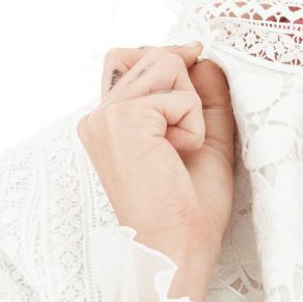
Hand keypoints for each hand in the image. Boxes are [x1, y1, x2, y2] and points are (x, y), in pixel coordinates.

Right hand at [77, 42, 234, 299]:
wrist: (178, 247)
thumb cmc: (190, 205)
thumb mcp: (204, 136)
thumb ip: (202, 94)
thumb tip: (201, 55)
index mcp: (108, 121)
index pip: (129, 56)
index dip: (169, 58)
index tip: (195, 60)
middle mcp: (97, 116)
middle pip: (152, 56)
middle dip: (185, 88)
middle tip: (184, 141)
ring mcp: (104, 116)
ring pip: (165, 65)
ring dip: (189, 107)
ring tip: (179, 149)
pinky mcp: (121, 120)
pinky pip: (175, 92)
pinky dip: (190, 122)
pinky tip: (178, 154)